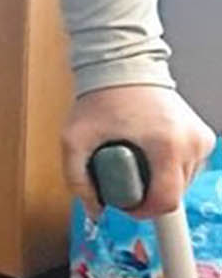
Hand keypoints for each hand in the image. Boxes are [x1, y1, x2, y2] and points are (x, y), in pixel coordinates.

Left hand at [62, 85, 214, 217]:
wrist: (124, 67)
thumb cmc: (102, 99)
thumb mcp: (75, 141)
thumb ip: (78, 180)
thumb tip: (95, 210)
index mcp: (166, 145)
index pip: (166, 201)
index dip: (142, 210)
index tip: (125, 203)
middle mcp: (191, 142)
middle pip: (174, 194)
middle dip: (147, 193)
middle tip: (123, 175)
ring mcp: (200, 139)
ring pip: (183, 183)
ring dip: (158, 181)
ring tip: (136, 160)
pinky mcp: (203, 136)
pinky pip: (188, 167)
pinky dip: (168, 168)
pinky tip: (150, 154)